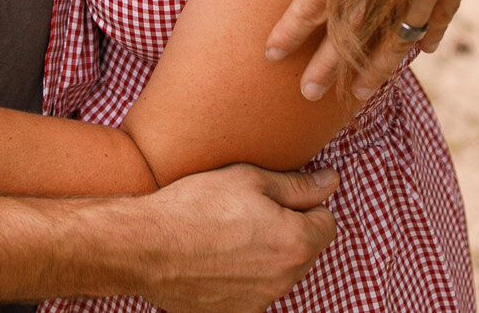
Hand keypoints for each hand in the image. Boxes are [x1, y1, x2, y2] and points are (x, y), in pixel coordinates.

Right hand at [126, 165, 338, 312]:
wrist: (147, 246)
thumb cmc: (197, 206)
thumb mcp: (250, 179)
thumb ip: (298, 184)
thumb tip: (331, 181)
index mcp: (296, 242)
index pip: (326, 222)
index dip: (304, 204)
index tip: (276, 197)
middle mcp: (285, 279)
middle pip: (305, 249)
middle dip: (288, 230)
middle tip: (249, 211)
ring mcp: (260, 301)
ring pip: (279, 272)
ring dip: (266, 254)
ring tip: (229, 234)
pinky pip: (254, 291)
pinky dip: (244, 276)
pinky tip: (218, 259)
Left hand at [251, 0, 478, 100]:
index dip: (294, 26)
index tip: (270, 52)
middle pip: (360, 29)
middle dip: (332, 63)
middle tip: (308, 95)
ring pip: (403, 33)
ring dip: (380, 65)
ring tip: (362, 93)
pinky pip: (444, 12)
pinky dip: (430, 34)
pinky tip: (423, 51)